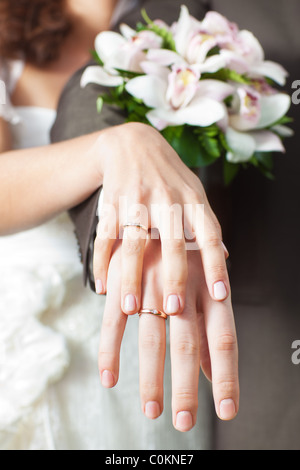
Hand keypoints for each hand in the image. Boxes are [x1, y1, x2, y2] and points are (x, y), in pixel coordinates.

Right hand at [94, 122, 229, 316]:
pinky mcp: (111, 203)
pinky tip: (103, 287)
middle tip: (172, 309)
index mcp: (192, 201)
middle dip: (173, 278)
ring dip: (131, 278)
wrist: (132, 143)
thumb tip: (227, 258)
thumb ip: (207, 225)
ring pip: (134, 245)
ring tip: (130, 307)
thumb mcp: (194, 193)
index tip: (220, 296)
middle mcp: (167, 201)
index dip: (216, 266)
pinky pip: (105, 238)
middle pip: (173, 244)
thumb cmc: (169, 176)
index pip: (210, 236)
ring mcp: (137, 201)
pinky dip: (101, 264)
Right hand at [98, 237, 238, 431]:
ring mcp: (150, 279)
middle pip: (187, 343)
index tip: (226, 410)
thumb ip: (211, 321)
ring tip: (152, 409)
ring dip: (150, 375)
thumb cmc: (188, 248)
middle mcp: (183, 285)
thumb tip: (214, 368)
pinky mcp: (121, 276)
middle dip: (185, 386)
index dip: (227, 375)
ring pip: (150, 335)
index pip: (223, 338)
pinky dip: (110, 350)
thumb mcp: (206, 279)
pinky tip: (109, 378)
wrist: (158, 191)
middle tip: (183, 421)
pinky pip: (113, 319)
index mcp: (209, 286)